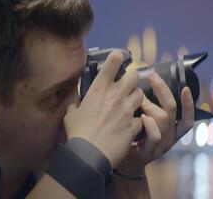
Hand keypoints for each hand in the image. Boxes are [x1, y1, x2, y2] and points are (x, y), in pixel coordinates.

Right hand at [64, 51, 143, 167]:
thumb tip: (76, 104)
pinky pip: (141, 119)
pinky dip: (137, 122)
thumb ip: (76, 105)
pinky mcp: (134, 125)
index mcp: (99, 89)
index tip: (119, 57)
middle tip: (128, 86)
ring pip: (141, 95)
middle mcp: (116, 95)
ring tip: (131, 105)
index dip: (117, 57)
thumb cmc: (77, 132)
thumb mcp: (70, 114)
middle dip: (133, 79)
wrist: (88, 154)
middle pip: (134, 76)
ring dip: (137, 98)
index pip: (112, 63)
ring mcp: (127, 110)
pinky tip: (131, 127)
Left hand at [116, 71, 194, 174]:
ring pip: (163, 119)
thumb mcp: (143, 123)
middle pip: (172, 110)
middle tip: (151, 76)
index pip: (187, 118)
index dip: (189, 103)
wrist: (123, 164)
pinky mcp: (149, 152)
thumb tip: (143, 83)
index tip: (185, 87)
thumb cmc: (132, 139)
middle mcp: (170, 138)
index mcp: (172, 132)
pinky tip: (141, 117)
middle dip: (162, 90)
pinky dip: (150, 124)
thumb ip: (148, 109)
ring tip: (138, 99)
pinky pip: (155, 135)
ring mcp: (160, 146)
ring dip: (150, 105)